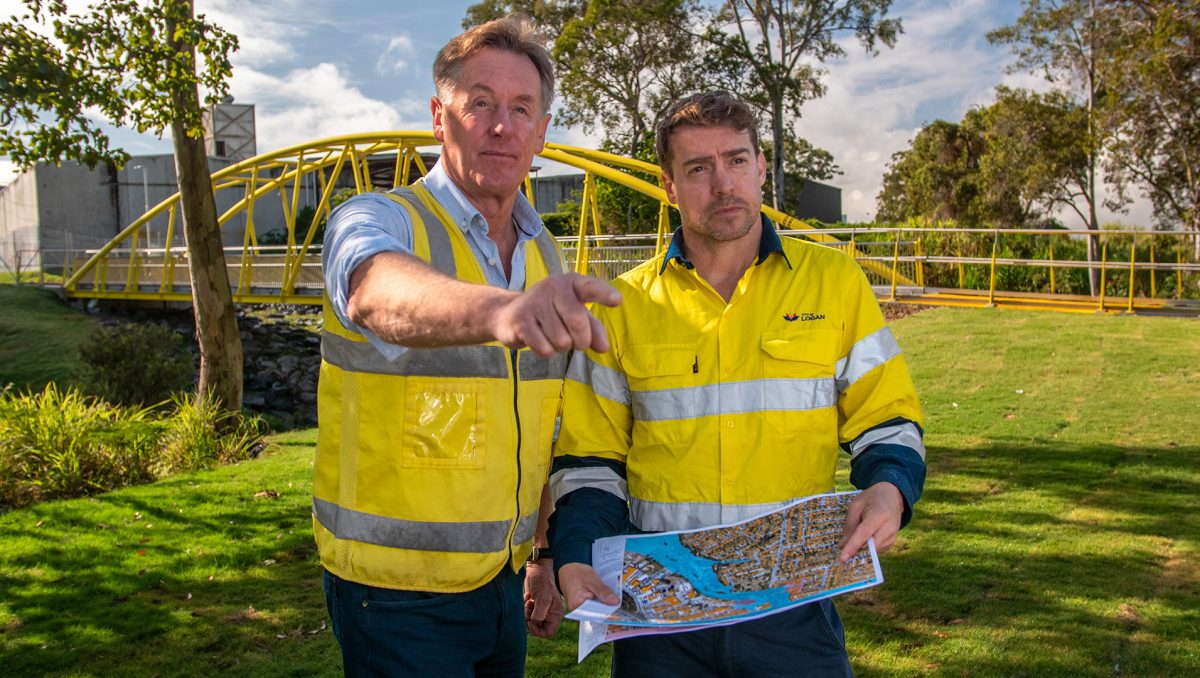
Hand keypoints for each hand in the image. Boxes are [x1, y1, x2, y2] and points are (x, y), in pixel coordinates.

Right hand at [490, 273, 620, 355]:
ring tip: (553, 337)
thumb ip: (592, 328)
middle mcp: (552, 287)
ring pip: (561, 341)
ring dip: (561, 348)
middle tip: (577, 343)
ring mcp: (534, 303)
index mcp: (570, 282)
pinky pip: (545, 349)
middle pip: (578, 322)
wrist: (508, 314)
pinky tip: (539, 341)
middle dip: (581, 341)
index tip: (618, 300)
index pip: (590, 287)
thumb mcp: (573, 315)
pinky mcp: (520, 321)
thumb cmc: (550, 313)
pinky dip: (547, 352)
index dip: (604, 294)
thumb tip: (603, 347)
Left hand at [523, 560, 563, 637]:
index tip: (530, 621)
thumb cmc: (542, 582)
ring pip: (531, 621)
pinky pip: (527, 614)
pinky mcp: (535, 606)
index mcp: (556, 614)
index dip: (537, 630)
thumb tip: (533, 623)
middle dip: (530, 620)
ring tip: (528, 602)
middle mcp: (550, 614)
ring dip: (527, 613)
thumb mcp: (542, 599)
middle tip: (528, 609)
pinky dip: (525, 608)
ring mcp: (542, 610)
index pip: (548, 632)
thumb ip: (539, 614)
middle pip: (538, 628)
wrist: (537, 570)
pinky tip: (527, 598)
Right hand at [558, 562, 619, 611]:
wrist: (567, 571)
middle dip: (610, 609)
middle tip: (621, 604)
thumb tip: (615, 602)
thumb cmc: (576, 573)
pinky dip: (603, 602)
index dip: (609, 613)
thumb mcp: (591, 578)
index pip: (596, 614)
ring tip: (617, 601)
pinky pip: (597, 607)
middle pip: (598, 613)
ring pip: (598, 610)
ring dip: (607, 605)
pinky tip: (610, 598)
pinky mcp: (586, 607)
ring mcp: (583, 610)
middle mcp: (579, 611)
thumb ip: (602, 590)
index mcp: (578, 605)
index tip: (621, 611)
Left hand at [838, 482, 903, 561]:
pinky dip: (868, 549)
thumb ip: (850, 525)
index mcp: (879, 515)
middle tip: (842, 555)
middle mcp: (889, 527)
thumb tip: (842, 546)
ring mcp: (893, 536)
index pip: (864, 534)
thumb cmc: (871, 499)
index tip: (842, 558)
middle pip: (870, 546)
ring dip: (861, 550)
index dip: (852, 547)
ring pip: (873, 550)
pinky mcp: (892, 542)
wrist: (892, 496)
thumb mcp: (856, 505)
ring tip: (853, 543)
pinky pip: (877, 550)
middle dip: (855, 552)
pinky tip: (863, 541)